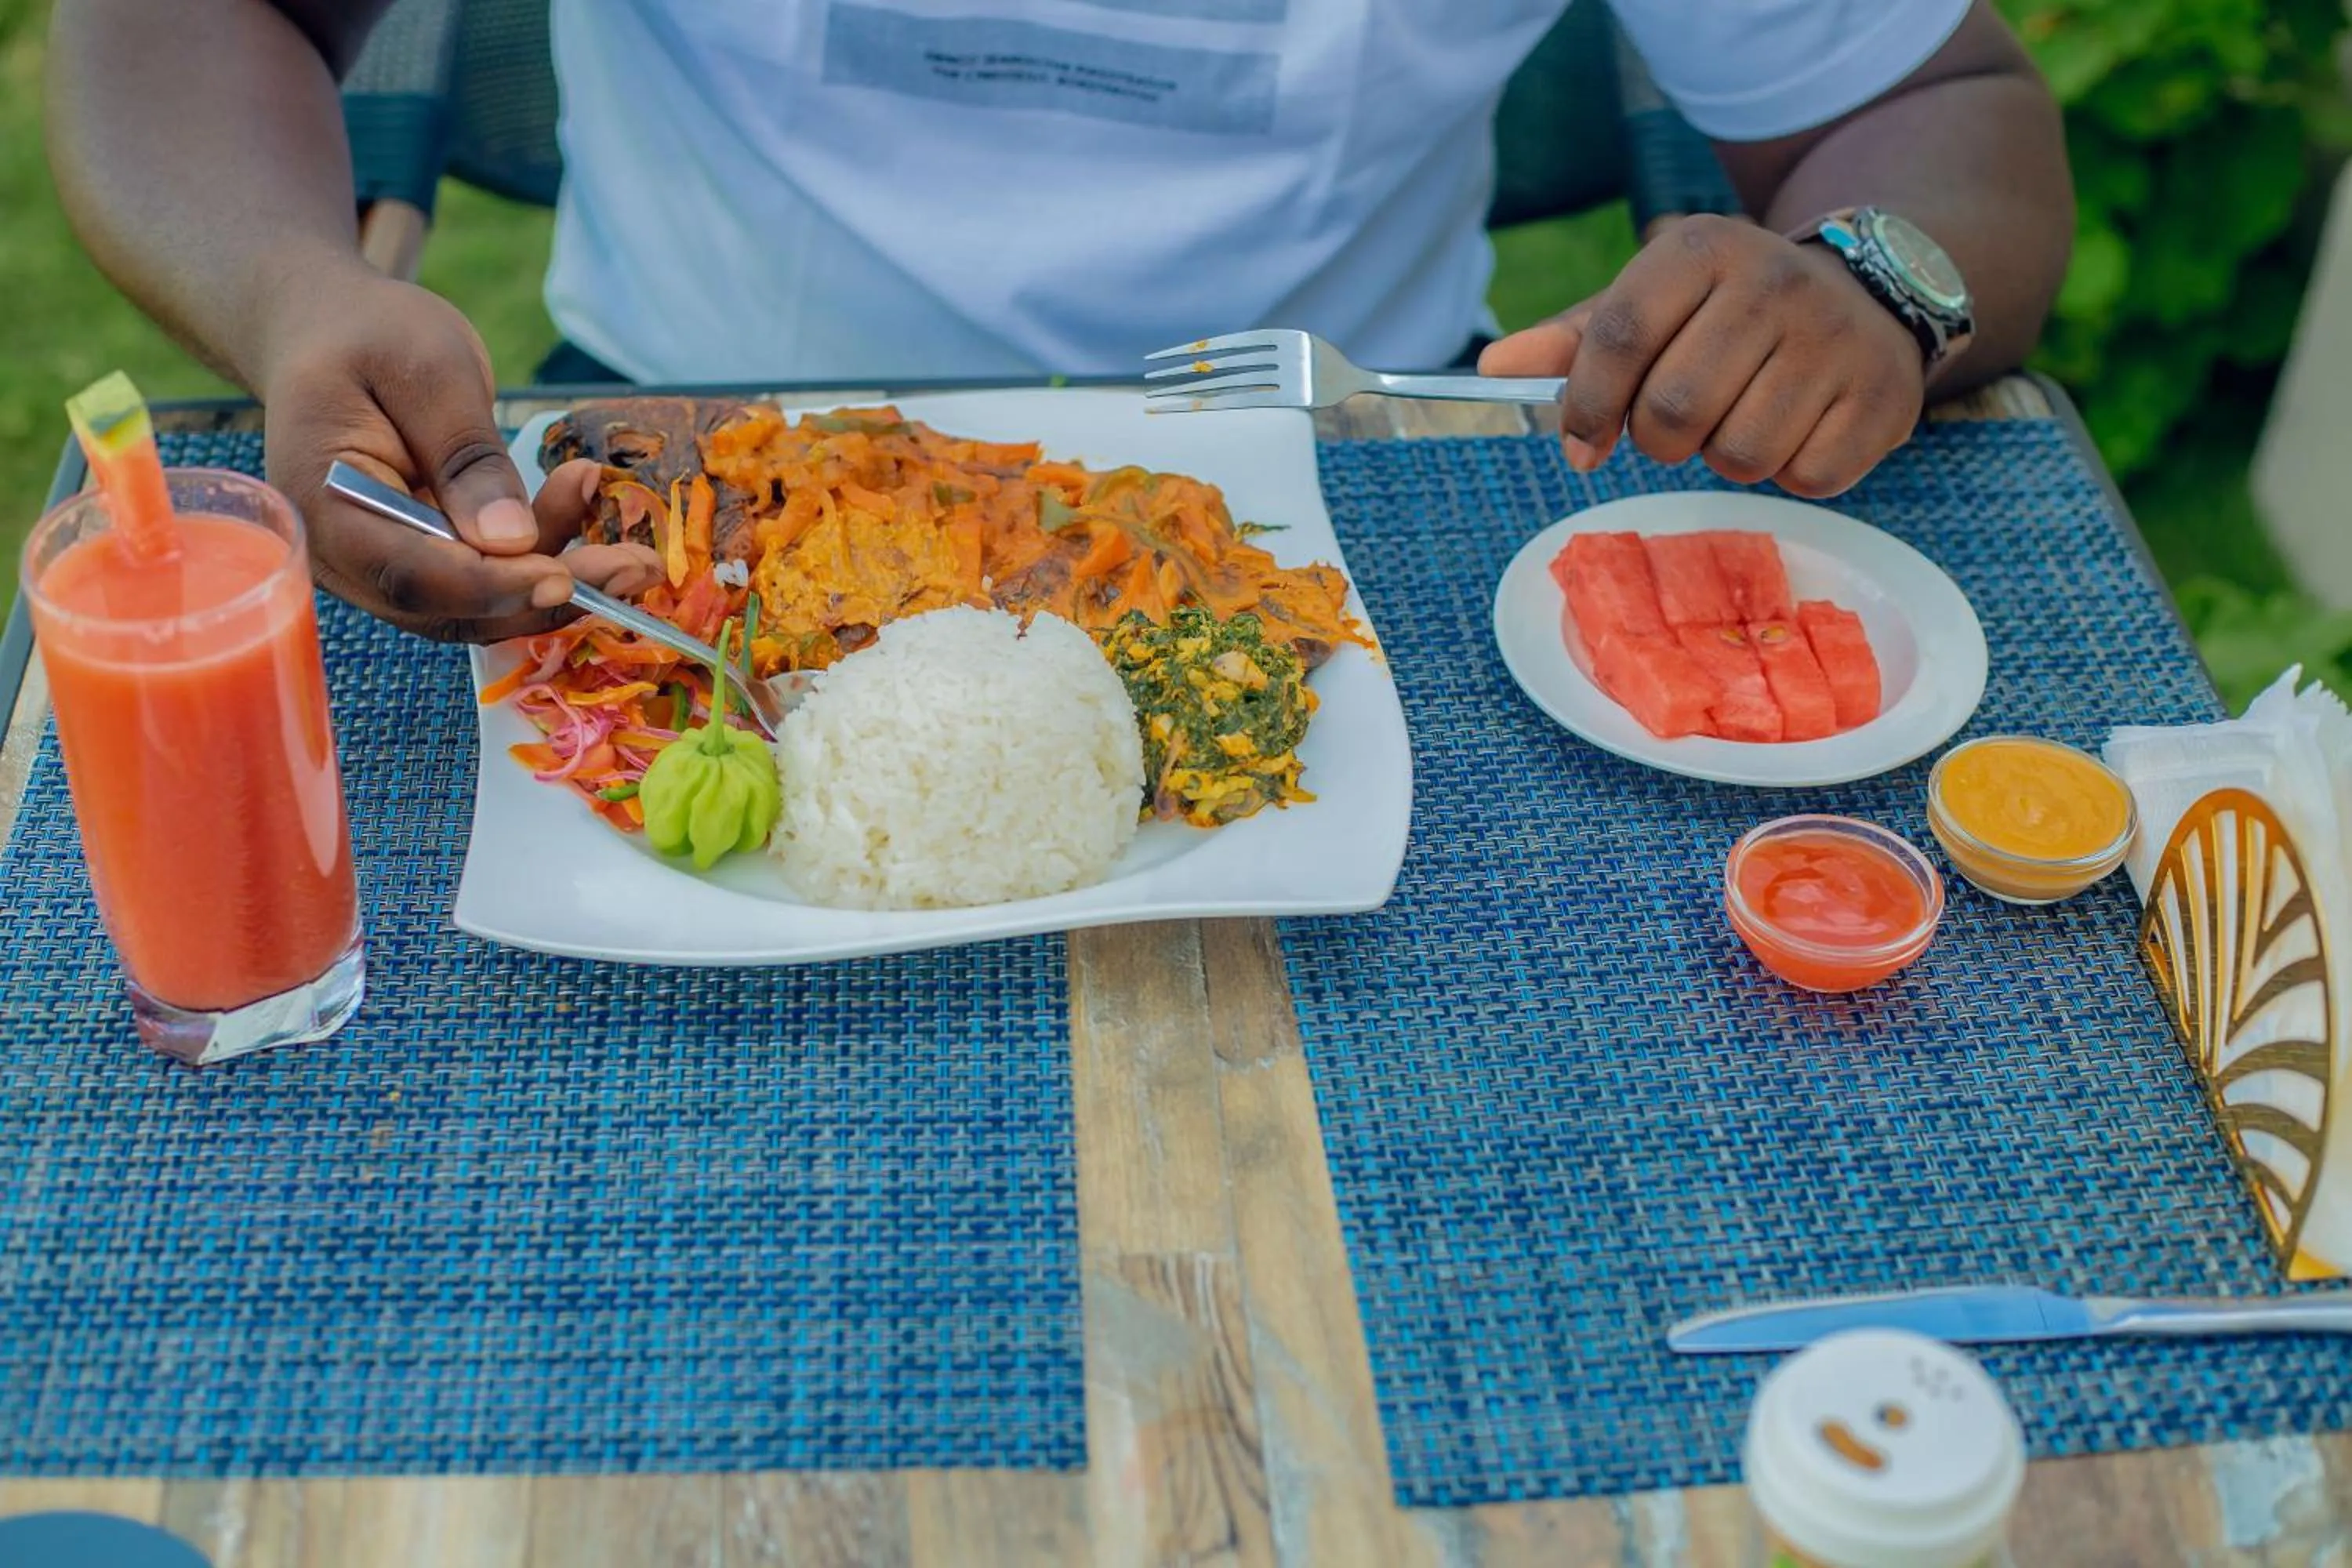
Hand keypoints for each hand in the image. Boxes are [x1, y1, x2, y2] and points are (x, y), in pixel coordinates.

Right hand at [256, 268, 661, 641]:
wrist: (330, 332)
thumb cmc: (369, 334)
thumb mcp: (426, 368)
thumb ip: (464, 455)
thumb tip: (509, 541)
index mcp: (322, 506)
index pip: (410, 575)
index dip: (491, 587)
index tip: (563, 579)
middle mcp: (346, 556)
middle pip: (451, 607)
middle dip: (547, 594)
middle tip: (635, 566)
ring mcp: (382, 565)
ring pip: (479, 605)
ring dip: (557, 576)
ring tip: (628, 541)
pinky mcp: (422, 559)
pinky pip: (486, 579)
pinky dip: (541, 554)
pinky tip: (581, 500)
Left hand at [1480, 215, 1926, 498]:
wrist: (1864, 293)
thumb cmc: (1728, 313)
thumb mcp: (1654, 302)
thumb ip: (1577, 340)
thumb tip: (1494, 368)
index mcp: (1701, 249)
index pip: (1619, 336)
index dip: (1586, 406)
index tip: (1580, 445)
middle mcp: (1773, 282)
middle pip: (1673, 410)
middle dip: (1658, 441)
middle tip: (1675, 426)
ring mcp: (1835, 339)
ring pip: (1738, 454)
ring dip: (1723, 457)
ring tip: (1740, 417)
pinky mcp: (1882, 396)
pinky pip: (1804, 476)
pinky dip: (1788, 472)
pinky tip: (1796, 428)